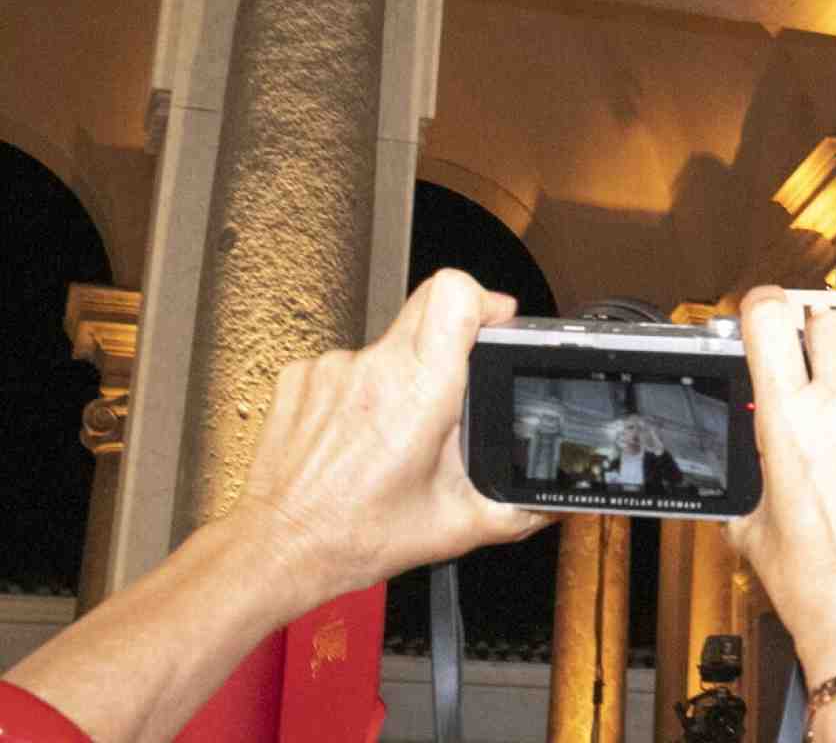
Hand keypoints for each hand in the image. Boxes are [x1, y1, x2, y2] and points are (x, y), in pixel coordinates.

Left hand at [234, 269, 553, 604]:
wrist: (279, 548)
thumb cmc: (354, 536)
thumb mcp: (457, 526)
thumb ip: (517, 509)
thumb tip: (548, 501)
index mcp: (420, 392)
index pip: (454, 295)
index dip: (483, 298)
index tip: (494, 321)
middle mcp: (374, 369)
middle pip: (425, 309)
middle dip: (451, 341)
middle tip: (454, 385)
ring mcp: (332, 369)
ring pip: (387, 346)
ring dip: (400, 379)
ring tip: (394, 434)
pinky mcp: (300, 377)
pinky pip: (346, 366)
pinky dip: (359, 395)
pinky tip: (357, 436)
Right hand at [726, 287, 835, 684]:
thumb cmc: (812, 583)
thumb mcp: (751, 523)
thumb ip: (755, 469)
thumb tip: (757, 451)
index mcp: (787, 423)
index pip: (771, 320)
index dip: (764, 305)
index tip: (765, 310)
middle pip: (832, 320)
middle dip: (817, 332)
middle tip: (811, 362)